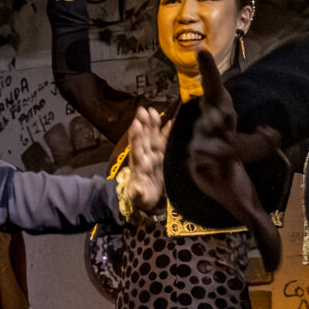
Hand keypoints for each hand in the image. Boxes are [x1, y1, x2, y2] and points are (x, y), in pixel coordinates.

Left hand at [125, 105, 165, 223]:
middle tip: (143, 111)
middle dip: (144, 124)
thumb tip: (137, 191)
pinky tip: (172, 121)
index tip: (136, 124)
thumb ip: (138, 193)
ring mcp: (154, 154)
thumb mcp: (139, 197)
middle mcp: (145, 156)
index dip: (136, 137)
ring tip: (153, 111)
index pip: (136, 148)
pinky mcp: (163, 155)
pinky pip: (165, 140)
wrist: (149, 198)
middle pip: (144, 138)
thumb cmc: (142, 197)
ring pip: (153, 136)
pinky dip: (168, 131)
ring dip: (153, 124)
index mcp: (138, 165)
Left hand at [186, 50, 281, 268]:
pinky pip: (211, 85)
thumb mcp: (245, 208)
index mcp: (216, 165)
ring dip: (214, 92)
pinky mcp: (215, 103)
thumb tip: (274, 269)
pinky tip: (200, 51)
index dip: (235, 153)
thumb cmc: (227, 184)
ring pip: (214, 109)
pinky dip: (208, 70)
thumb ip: (260, 234)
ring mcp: (210, 122)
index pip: (227, 157)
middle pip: (217, 135)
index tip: (239, 150)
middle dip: (221, 137)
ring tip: (206, 60)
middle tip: (216, 139)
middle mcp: (208, 143)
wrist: (208, 163)